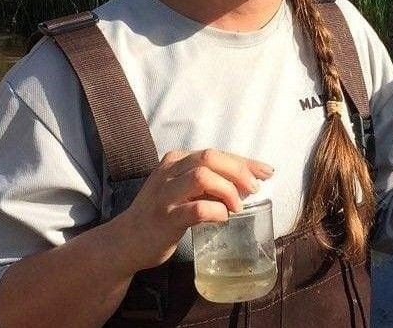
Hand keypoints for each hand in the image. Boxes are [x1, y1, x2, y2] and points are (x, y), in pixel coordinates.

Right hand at [114, 149, 273, 272]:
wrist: (127, 240)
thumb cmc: (162, 213)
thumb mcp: (181, 187)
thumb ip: (207, 181)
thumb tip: (247, 182)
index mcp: (176, 160)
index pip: (215, 153)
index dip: (244, 161)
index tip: (266, 171)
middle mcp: (169, 172)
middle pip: (209, 158)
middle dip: (239, 170)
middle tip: (254, 189)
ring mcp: (165, 195)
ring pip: (203, 177)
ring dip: (228, 190)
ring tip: (237, 207)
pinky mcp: (165, 219)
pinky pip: (197, 209)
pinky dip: (216, 212)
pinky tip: (222, 218)